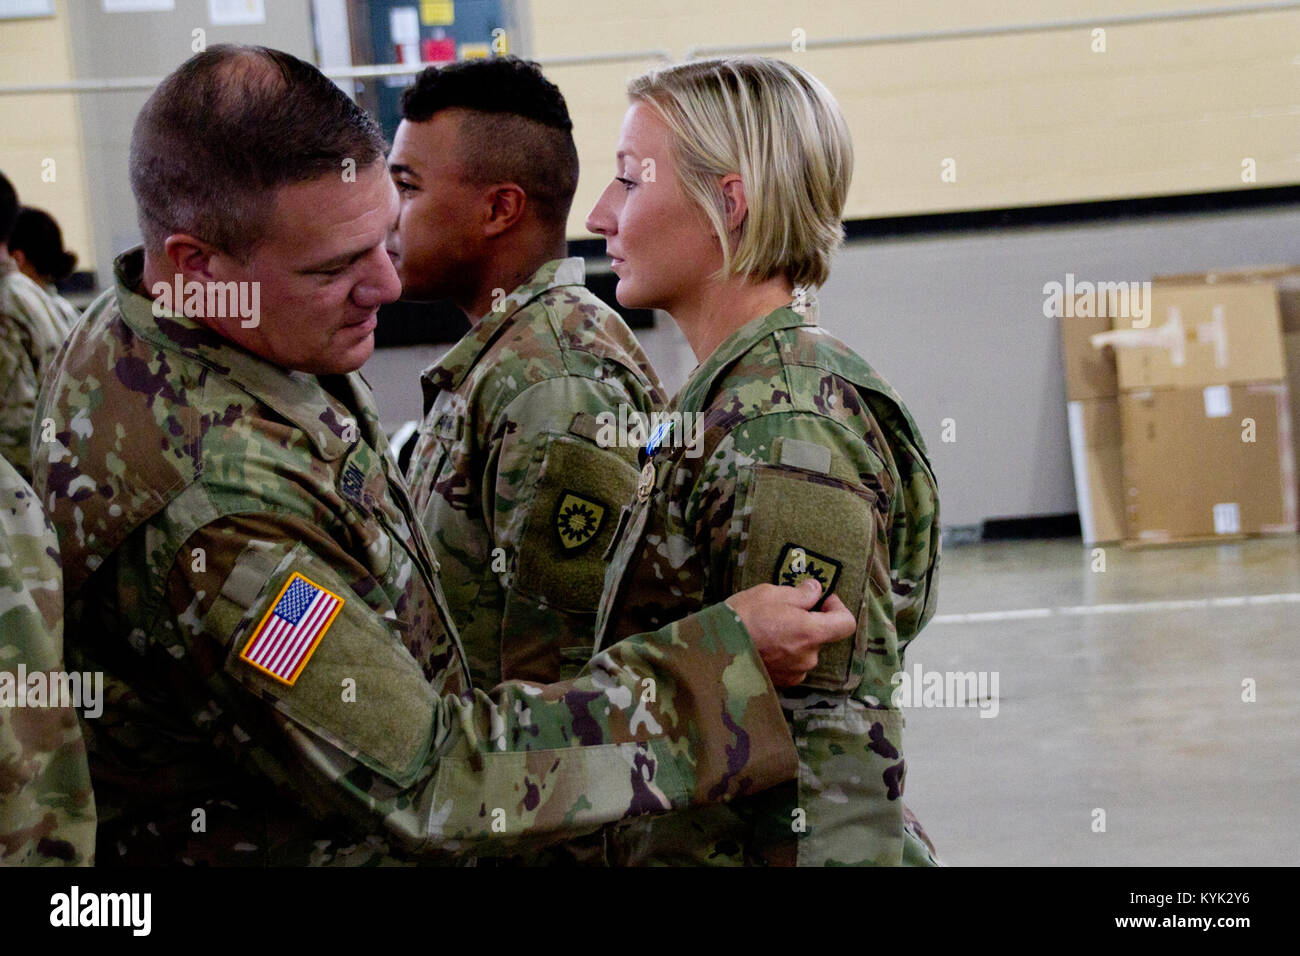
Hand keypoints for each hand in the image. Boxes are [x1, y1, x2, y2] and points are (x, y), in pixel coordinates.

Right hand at [725, 579, 855, 686]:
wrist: (713, 650)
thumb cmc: (743, 617)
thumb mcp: (771, 594)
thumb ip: (801, 593)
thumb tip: (815, 590)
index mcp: (811, 633)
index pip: (846, 624)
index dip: (838, 608)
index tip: (821, 600)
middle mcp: (808, 657)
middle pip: (822, 636)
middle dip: (809, 622)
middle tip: (783, 610)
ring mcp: (794, 673)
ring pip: (805, 651)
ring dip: (794, 639)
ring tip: (768, 629)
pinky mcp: (780, 684)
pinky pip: (791, 665)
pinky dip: (783, 654)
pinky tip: (763, 645)